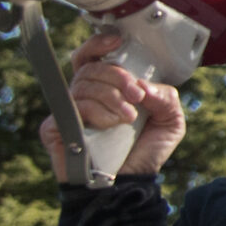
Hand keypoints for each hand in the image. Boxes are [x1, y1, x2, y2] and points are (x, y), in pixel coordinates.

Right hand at [39, 30, 186, 181]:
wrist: (130, 184)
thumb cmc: (145, 150)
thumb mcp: (170, 120)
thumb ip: (165, 96)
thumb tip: (143, 86)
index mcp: (106, 87)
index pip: (91, 55)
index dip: (99, 43)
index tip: (117, 40)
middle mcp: (84, 95)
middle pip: (90, 67)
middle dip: (118, 76)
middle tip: (137, 96)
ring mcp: (68, 111)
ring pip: (84, 84)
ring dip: (112, 99)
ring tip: (127, 119)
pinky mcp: (54, 128)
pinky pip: (73, 107)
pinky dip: (97, 113)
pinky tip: (110, 126)